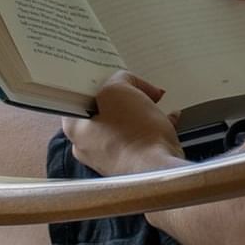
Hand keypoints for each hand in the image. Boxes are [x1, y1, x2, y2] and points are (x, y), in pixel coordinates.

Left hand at [61, 71, 184, 175]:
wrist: (157, 170)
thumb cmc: (133, 133)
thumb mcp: (119, 89)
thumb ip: (119, 78)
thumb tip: (127, 83)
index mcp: (75, 127)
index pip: (80, 95)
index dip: (97, 80)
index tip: (110, 73)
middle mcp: (87, 145)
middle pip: (103, 108)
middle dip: (123, 94)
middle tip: (136, 86)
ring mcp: (109, 156)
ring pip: (123, 123)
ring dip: (140, 109)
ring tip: (154, 100)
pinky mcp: (129, 163)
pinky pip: (140, 138)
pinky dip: (152, 125)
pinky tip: (170, 117)